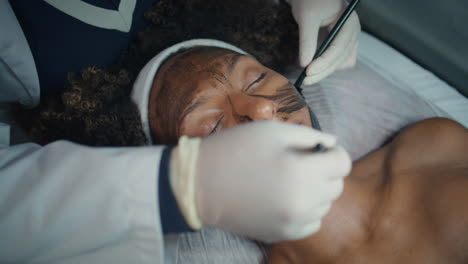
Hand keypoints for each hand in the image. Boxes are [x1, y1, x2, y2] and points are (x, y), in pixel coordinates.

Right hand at [170, 121, 350, 242]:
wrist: (200, 183)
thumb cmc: (235, 150)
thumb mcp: (273, 130)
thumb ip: (310, 135)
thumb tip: (332, 143)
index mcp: (303, 171)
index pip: (343, 163)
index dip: (332, 152)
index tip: (317, 150)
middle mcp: (303, 201)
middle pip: (336, 185)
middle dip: (324, 171)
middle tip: (299, 162)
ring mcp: (293, 222)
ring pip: (324, 204)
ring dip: (314, 190)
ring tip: (288, 179)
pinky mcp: (282, 234)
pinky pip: (311, 222)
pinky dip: (305, 209)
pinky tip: (284, 197)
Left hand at [289, 0, 360, 84]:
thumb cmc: (310, 1)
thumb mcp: (306, 18)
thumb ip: (307, 41)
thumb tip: (304, 64)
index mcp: (348, 23)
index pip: (338, 48)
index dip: (323, 62)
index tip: (308, 72)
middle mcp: (354, 31)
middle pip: (341, 59)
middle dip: (323, 70)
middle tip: (305, 80)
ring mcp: (351, 39)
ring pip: (343, 63)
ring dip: (327, 70)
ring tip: (308, 75)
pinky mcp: (345, 44)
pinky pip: (342, 61)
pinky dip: (330, 66)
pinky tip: (317, 68)